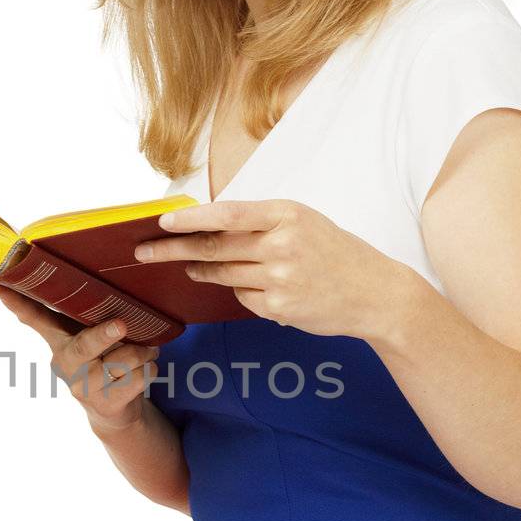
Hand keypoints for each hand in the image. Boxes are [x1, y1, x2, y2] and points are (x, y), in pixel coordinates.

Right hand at [0, 284, 160, 430]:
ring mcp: (85, 388)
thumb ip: (74, 315)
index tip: (0, 288)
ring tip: (148, 348)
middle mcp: (67, 365)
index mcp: (59, 343)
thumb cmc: (99, 362)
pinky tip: (146, 368)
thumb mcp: (83, 338)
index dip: (19, 305)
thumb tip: (45, 283)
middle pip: (85, 346)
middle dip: (104, 334)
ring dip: (143, 351)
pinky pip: (139, 378)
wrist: (114, 412)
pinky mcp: (107, 405)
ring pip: (123, 361)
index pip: (35, 319)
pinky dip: (150, 370)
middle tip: (121, 325)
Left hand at [134, 199, 408, 339]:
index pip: (225, 214)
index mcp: (286, 214)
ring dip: (200, 271)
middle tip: (144, 251)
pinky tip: (256, 286)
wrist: (376, 294)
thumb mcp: (304, 222)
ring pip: (223, 274)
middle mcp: (281, 244)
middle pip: (213, 247)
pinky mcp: (279, 306)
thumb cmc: (337, 253)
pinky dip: (239, 291)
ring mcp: (280, 278)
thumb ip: (261, 221)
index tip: (162, 222)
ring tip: (188, 266)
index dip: (189, 219)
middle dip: (173, 249)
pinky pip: (243, 297)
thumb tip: (209, 224)